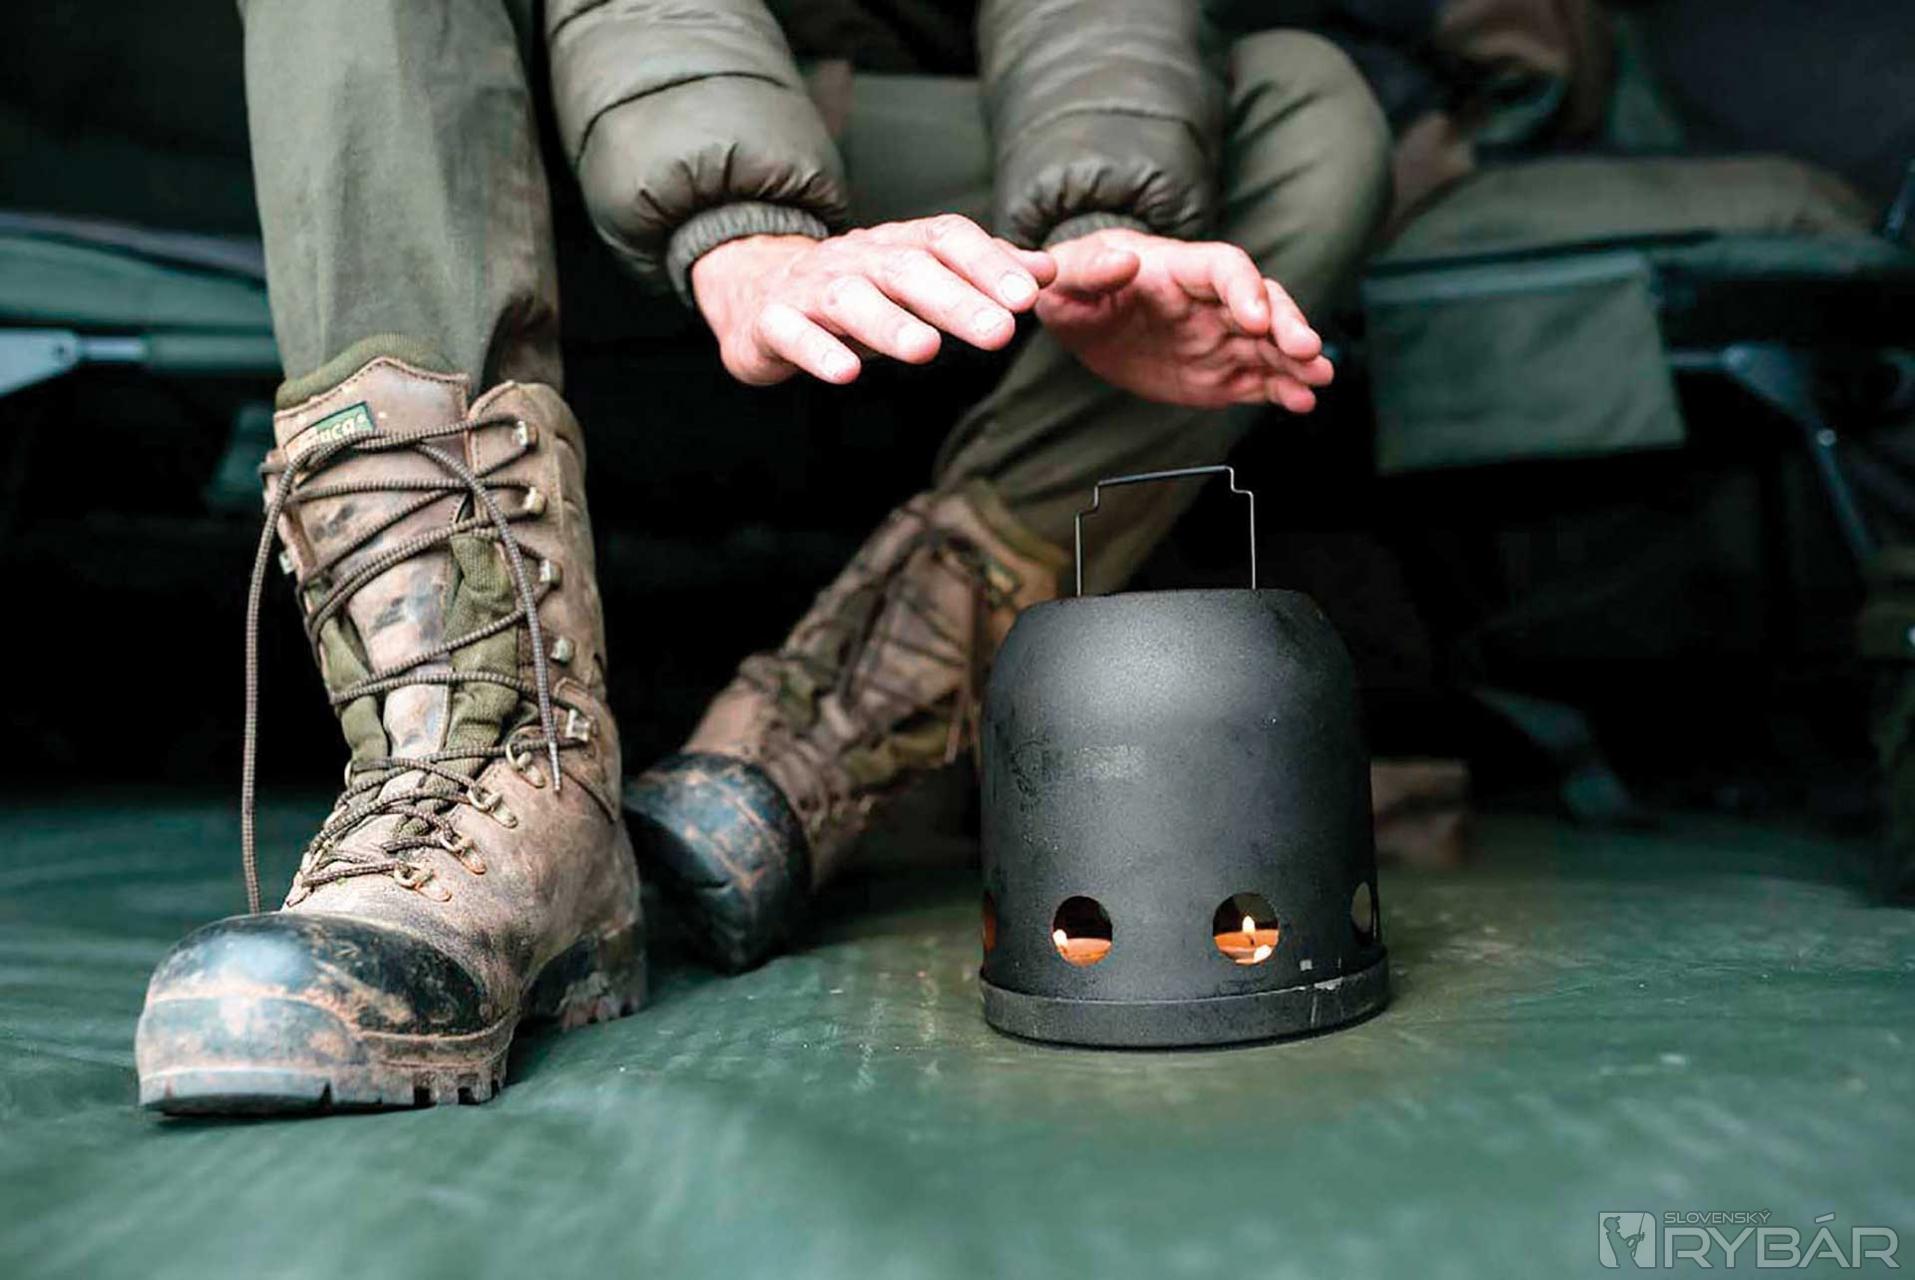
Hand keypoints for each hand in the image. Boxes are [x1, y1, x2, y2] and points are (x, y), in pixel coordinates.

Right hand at [689, 216, 1055, 386]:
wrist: (758, 291)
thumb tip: (1047, 270)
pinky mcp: (772, 323)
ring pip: (850, 299)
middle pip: (907, 270)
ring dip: (889, 324)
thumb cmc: (857, 290)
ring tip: (926, 350)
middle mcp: (856, 260)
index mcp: (898, 245)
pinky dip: (818, 351)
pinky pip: (792, 333)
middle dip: (955, 299)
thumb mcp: (921, 277)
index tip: (1028, 296)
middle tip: (999, 331)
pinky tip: (845, 372)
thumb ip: (981, 273)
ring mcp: (811, 289)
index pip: (947, 239)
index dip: (988, 263)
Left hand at [1035, 228, 1333, 411]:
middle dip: (1287, 324)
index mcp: (1178, 269)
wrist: (1078, 313)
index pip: (1225, 268)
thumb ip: (1092, 269)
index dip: (1244, 289)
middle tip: (1308, 349)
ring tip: (1319, 378)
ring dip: (1297, 360)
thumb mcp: (1068, 274)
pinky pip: (1255, 378)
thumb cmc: (1074, 282)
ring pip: (1268, 344)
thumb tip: (1124, 261)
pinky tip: (1300, 402)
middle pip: (1262, 303)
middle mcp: (1208, 300)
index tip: (1254, 317)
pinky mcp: (1217, 370)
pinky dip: (1280, 389)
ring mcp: (1217, 335)